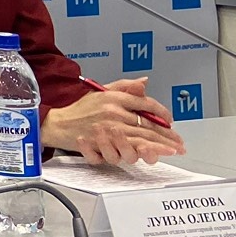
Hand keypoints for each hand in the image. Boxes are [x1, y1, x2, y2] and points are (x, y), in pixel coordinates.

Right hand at [41, 81, 185, 164]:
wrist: (57, 124)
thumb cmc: (79, 109)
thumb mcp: (101, 91)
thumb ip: (124, 86)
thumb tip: (144, 82)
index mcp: (114, 97)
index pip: (145, 104)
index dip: (162, 113)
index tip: (170, 121)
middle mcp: (113, 112)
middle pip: (147, 124)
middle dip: (167, 135)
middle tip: (179, 142)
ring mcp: (108, 129)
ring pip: (141, 138)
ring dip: (159, 146)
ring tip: (173, 150)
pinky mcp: (103, 144)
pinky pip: (127, 150)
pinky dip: (142, 153)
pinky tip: (153, 154)